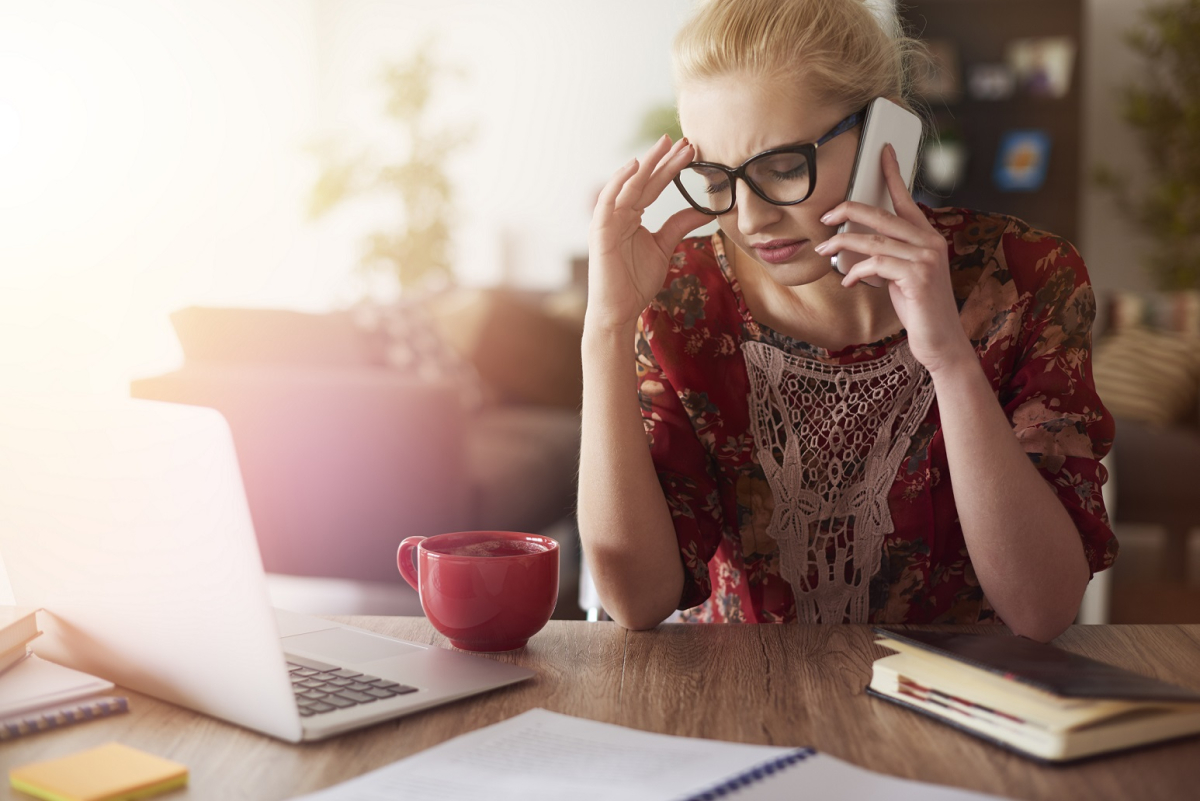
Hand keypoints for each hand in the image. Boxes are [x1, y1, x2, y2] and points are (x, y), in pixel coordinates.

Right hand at [586, 135, 711, 332]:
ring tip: (666, 145)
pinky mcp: (599, 229)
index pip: (655, 186)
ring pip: (628, 184)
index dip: (671, 168)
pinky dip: (620, 181)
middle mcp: (619, 212)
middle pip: (644, 180)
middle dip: (663, 160)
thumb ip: (679, 224)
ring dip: (647, 163)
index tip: (692, 151)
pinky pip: (608, 199)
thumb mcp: (664, 246)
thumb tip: (706, 209)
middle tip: (685, 140)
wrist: (619, 309)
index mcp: (632, 215)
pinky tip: (635, 165)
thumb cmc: (636, 281)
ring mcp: (608, 219)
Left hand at [815, 144, 974, 374]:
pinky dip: (856, 271)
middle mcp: (931, 242)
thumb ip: (886, 256)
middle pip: (882, 215)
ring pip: (873, 240)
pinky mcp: (918, 276)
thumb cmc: (918, 308)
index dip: (893, 174)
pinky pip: (876, 264)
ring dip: (842, 244)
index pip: (907, 199)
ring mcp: (927, 258)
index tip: (883, 151)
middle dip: (848, 211)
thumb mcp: (901, 276)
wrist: (940, 342)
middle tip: (824, 217)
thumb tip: (852, 248)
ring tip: (824, 251)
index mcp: (928, 237)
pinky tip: (848, 282)